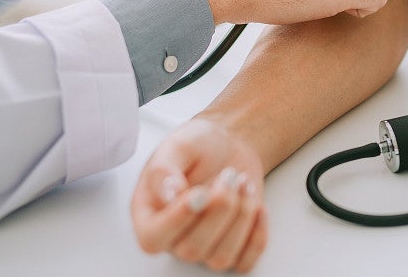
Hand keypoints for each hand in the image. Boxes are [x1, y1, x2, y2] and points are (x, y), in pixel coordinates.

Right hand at [131, 120, 267, 272]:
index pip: (153, 238)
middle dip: (219, 209)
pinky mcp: (233, 248)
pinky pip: (245, 261)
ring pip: (221, 257)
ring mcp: (204, 246)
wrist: (229, 145)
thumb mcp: (177, 146)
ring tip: (243, 183)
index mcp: (149, 214)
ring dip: (241, 218)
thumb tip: (166, 195)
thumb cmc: (199, 146)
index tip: (200, 192)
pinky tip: (258, 204)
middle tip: (229, 176)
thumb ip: (164, 170)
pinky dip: (258, 235)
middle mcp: (174, 237)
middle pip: (192, 249)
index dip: (178, 220)